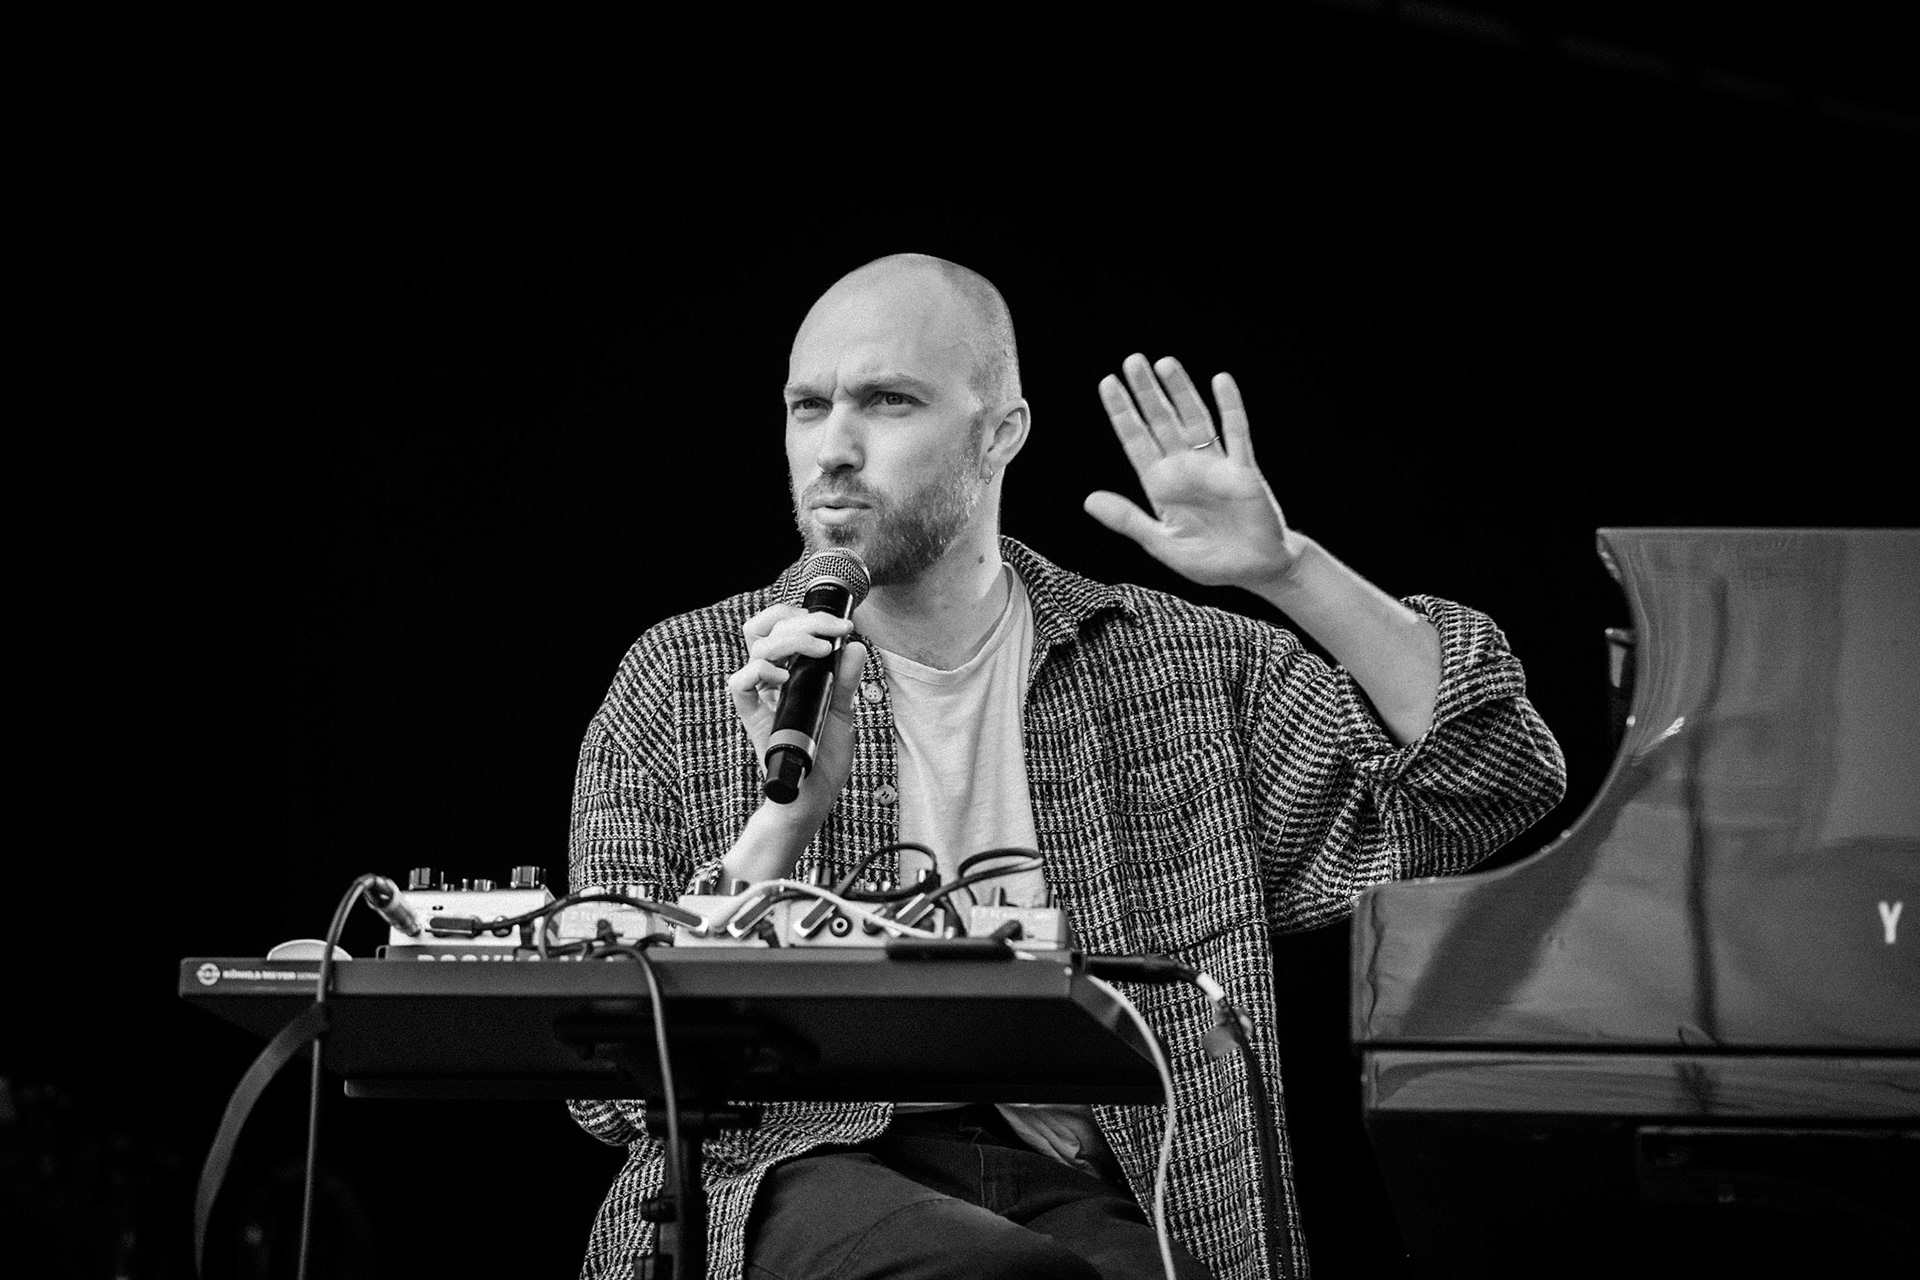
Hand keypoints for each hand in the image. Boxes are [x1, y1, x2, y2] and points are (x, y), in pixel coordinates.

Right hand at [729, 603, 868, 829]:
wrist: (814, 794)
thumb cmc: (823, 755)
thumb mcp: (842, 711)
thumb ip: (845, 679)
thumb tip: (854, 646)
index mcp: (788, 672)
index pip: (778, 627)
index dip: (800, 615)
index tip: (838, 623)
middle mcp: (770, 680)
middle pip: (767, 628)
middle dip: (804, 621)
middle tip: (835, 630)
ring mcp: (759, 697)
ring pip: (757, 647)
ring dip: (793, 640)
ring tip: (821, 651)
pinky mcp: (751, 717)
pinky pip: (739, 685)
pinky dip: (761, 672)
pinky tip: (786, 680)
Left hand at [1085, 354, 1303, 591]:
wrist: (1255, 570)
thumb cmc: (1210, 560)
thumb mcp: (1162, 543)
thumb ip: (1128, 520)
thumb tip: (1088, 500)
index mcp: (1161, 485)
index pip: (1136, 441)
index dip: (1122, 413)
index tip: (1108, 384)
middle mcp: (1185, 468)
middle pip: (1161, 421)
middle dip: (1147, 392)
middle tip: (1132, 362)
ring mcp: (1214, 465)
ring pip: (1194, 419)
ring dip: (1180, 391)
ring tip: (1164, 363)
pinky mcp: (1243, 470)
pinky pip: (1236, 432)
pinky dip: (1229, 406)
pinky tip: (1220, 381)